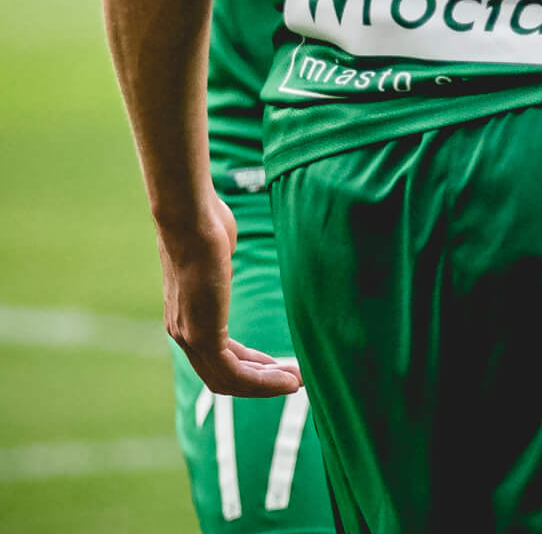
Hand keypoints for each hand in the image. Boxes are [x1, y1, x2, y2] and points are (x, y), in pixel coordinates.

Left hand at [158, 192, 301, 399]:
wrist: (191, 217)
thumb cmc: (205, 222)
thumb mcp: (215, 253)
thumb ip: (220, 268)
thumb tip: (224, 262)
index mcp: (186, 318)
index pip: (218, 357)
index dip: (249, 367)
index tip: (276, 367)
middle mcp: (184, 334)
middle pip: (223, 376)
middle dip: (260, 382)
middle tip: (292, 382)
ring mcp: (190, 336)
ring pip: (229, 379)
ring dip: (265, 385)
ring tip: (296, 383)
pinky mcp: (202, 334)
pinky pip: (234, 371)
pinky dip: (262, 380)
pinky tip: (285, 377)